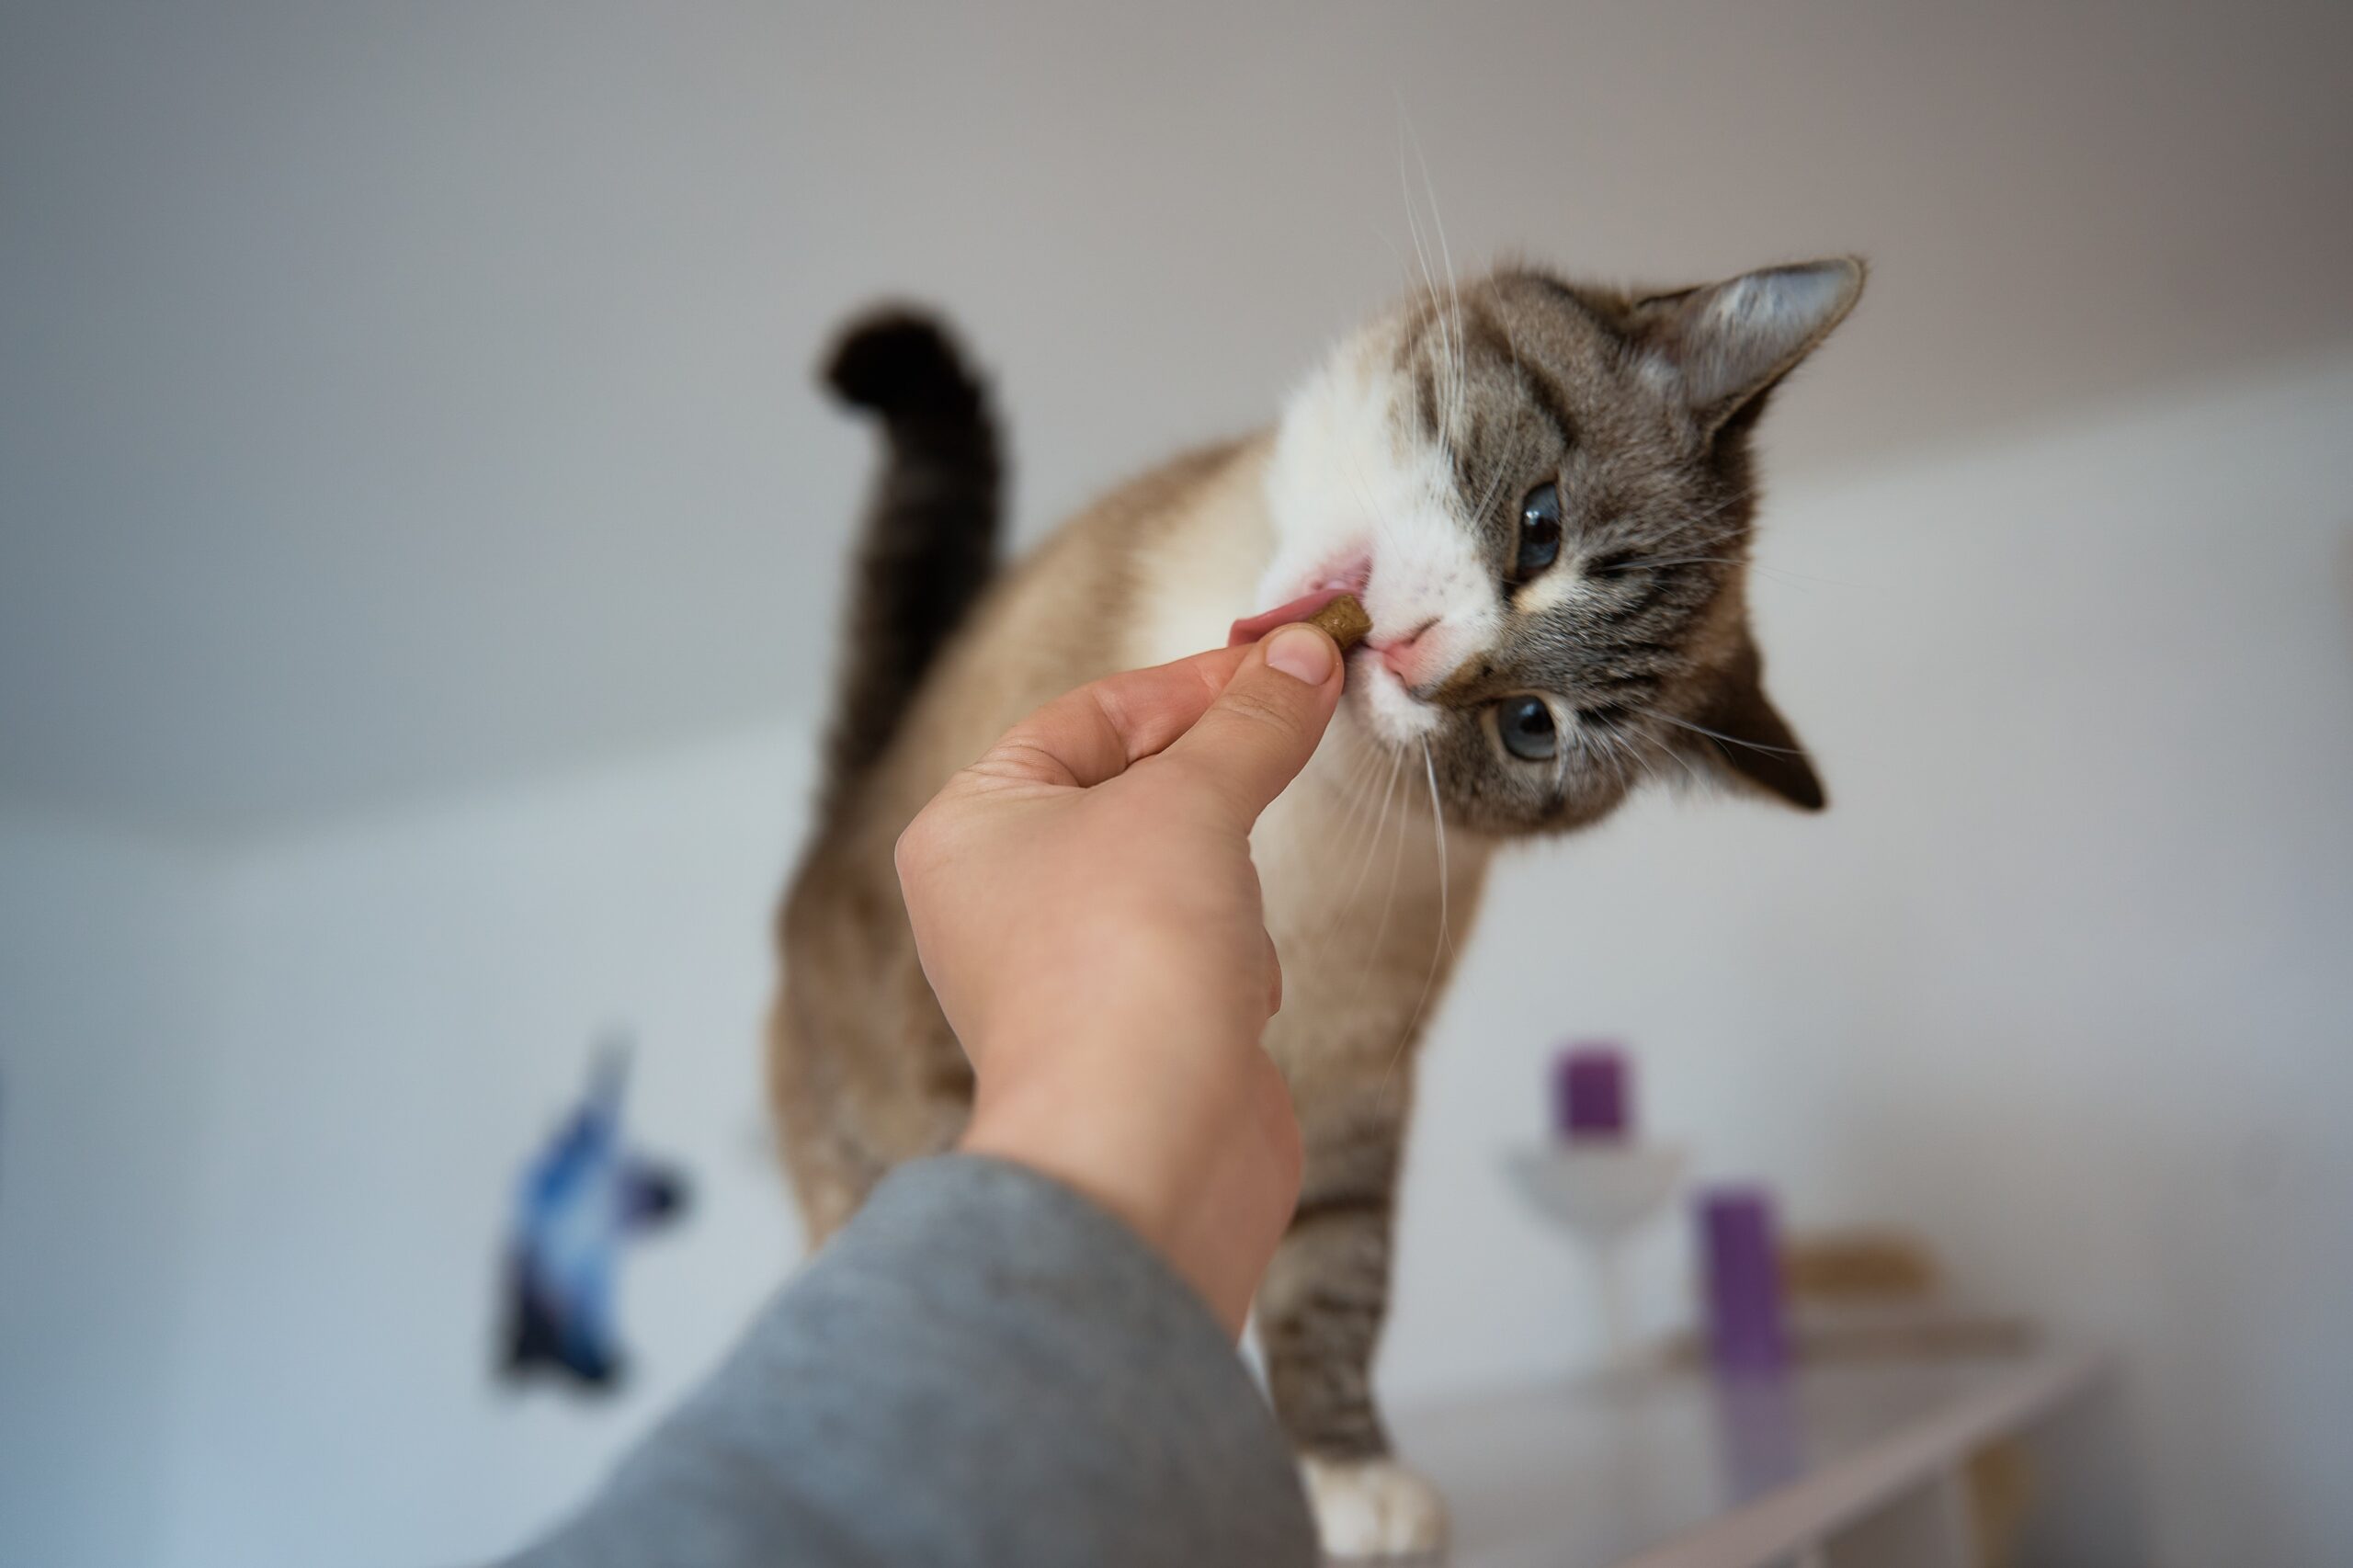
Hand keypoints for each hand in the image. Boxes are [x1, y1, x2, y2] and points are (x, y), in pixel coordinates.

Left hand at [893, 624, 1345, 1333]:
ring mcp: (1064, 970)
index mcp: (969, 828)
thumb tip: (1301, 657)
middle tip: (1296, 728)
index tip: (1289, 657)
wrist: (1147, 1151)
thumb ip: (1249, 724)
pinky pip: (1200, 954)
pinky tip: (1234, 995)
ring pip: (1178, 874)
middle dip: (1214, 785)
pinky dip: (1234, 962)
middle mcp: (1000, 898)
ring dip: (1224, 888)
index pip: (1089, 716)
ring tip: (1225, 925)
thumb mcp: (1191, 802)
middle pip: (1133, 790)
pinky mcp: (1131, 1033)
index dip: (1194, 682)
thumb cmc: (1120, 972)